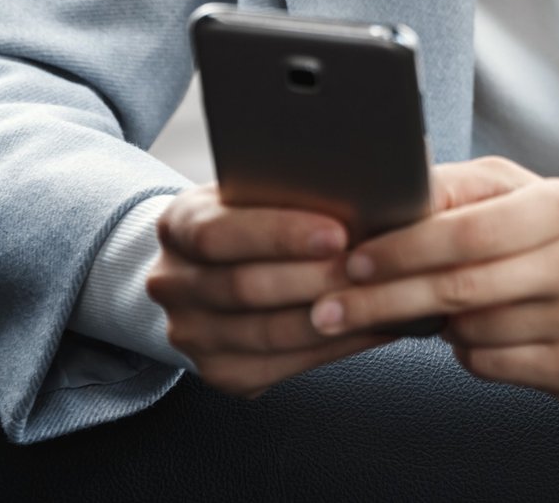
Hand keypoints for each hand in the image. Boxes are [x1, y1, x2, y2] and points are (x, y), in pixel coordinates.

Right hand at [146, 183, 395, 398]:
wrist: (223, 265)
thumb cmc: (262, 216)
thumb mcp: (261, 190)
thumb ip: (291, 189)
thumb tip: (361, 186)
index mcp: (178, 226)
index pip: (219, 233)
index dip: (280, 234)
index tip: (338, 233)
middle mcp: (172, 283)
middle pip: (246, 288)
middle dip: (317, 279)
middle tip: (373, 270)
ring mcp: (191, 333)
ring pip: (269, 334)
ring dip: (334, 317)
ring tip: (386, 299)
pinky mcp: (219, 371)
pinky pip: (283, 367)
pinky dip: (336, 347)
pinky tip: (375, 326)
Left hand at [307, 156, 558, 400]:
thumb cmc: (550, 231)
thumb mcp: (511, 191)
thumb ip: (451, 190)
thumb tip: (383, 192)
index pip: (465, 232)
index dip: (400, 250)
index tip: (350, 262)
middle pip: (460, 289)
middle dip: (382, 300)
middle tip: (329, 309)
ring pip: (471, 333)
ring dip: (435, 325)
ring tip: (442, 307)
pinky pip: (490, 366)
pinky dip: (469, 351)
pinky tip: (481, 330)